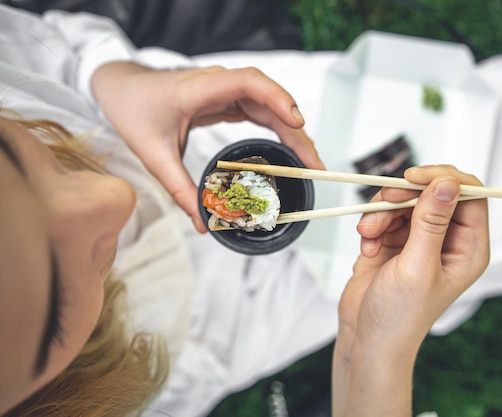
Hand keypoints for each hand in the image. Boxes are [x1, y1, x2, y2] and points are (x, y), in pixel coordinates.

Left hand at [90, 61, 323, 231]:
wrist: (122, 88)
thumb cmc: (133, 109)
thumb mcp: (153, 154)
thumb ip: (179, 189)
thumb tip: (201, 223)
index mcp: (201, 90)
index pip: (250, 83)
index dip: (277, 98)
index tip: (297, 122)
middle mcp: (220, 85)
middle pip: (270, 100)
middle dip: (296, 131)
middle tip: (314, 165)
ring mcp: (226, 91)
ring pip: (270, 106)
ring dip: (293, 132)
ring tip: (310, 162)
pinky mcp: (228, 100)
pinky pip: (261, 110)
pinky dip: (279, 128)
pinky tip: (291, 148)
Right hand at [333, 165, 489, 416]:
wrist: (367, 338)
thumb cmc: (399, 315)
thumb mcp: (417, 266)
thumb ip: (431, 221)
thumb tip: (447, 182)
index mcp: (468, 248)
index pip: (470, 195)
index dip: (444, 179)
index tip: (414, 178)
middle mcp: (448, 239)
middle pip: (433, 192)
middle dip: (404, 197)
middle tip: (385, 203)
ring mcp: (420, 238)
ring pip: (404, 200)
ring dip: (381, 213)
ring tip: (369, 236)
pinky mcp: (395, 240)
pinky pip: (384, 213)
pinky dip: (372, 225)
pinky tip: (367, 249)